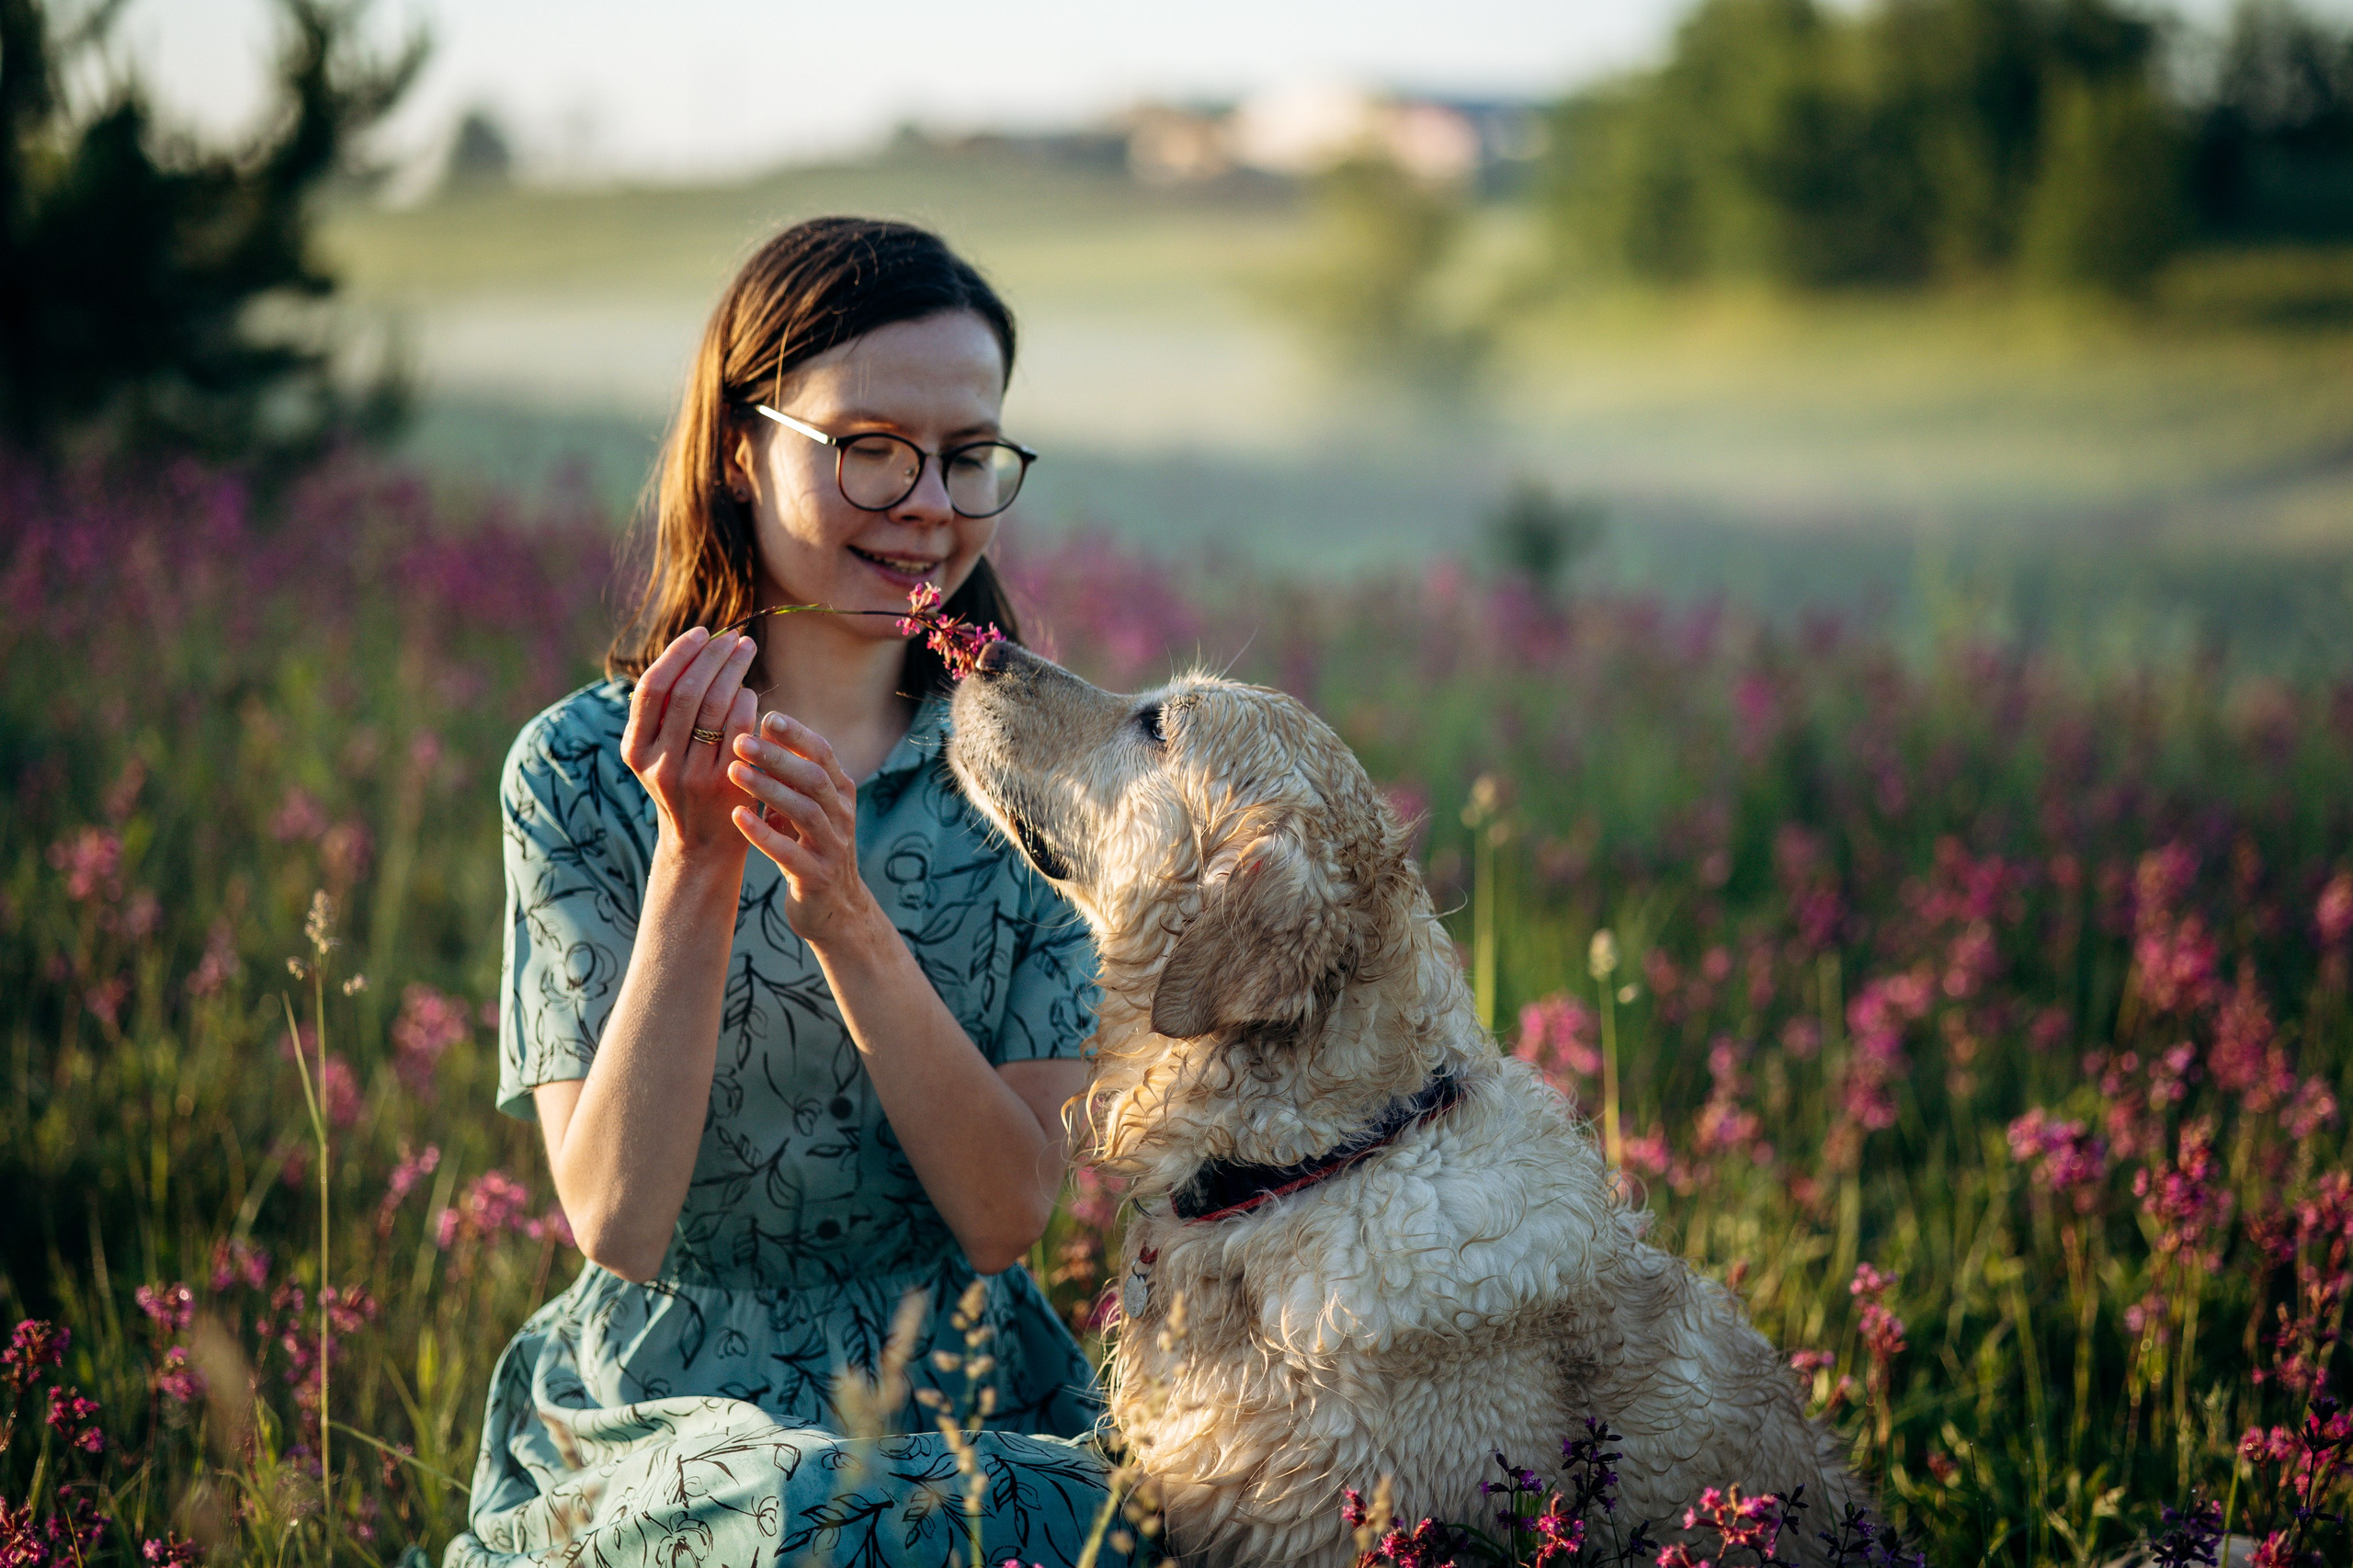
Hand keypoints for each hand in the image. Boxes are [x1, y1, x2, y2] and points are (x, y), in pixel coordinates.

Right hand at [620, 627, 759, 866]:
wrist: (700, 846)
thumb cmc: (683, 786)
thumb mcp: (658, 754)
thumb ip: (664, 713)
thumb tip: (691, 649)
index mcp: (634, 750)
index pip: (653, 688)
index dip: (678, 654)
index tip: (702, 633)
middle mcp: (658, 763)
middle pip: (686, 692)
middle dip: (712, 656)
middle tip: (734, 636)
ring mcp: (691, 776)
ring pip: (714, 707)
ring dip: (733, 671)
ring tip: (746, 651)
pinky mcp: (725, 785)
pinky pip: (739, 729)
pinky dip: (747, 702)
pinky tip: (750, 691)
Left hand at [729, 712, 873, 945]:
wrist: (835, 910)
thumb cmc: (811, 848)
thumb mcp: (806, 808)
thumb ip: (790, 776)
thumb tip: (757, 728)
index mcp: (840, 794)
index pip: (824, 754)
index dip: (797, 735)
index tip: (767, 716)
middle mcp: (842, 817)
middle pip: (814, 778)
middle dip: (778, 757)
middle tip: (741, 741)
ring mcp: (832, 848)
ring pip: (805, 812)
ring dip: (769, 790)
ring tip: (734, 772)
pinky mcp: (816, 877)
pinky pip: (790, 853)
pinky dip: (763, 834)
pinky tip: (737, 817)